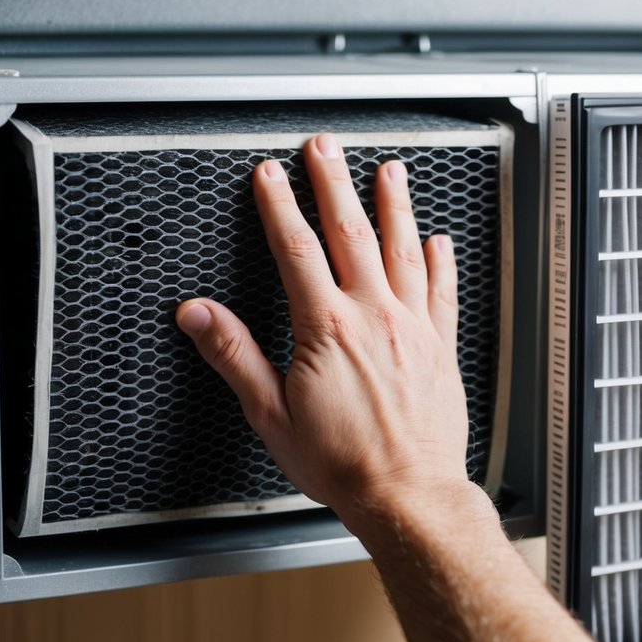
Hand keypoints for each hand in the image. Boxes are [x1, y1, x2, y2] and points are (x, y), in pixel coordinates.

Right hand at [176, 133, 472, 526]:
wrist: (408, 495)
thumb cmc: (344, 464)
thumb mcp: (271, 414)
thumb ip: (235, 356)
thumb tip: (199, 315)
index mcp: (326, 329)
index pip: (296, 248)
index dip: (280, 205)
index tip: (270, 175)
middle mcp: (374, 318)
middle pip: (351, 232)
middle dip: (333, 183)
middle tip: (325, 147)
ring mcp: (412, 329)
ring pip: (403, 250)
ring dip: (394, 205)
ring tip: (389, 171)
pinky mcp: (440, 348)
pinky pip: (442, 291)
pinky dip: (440, 261)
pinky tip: (437, 239)